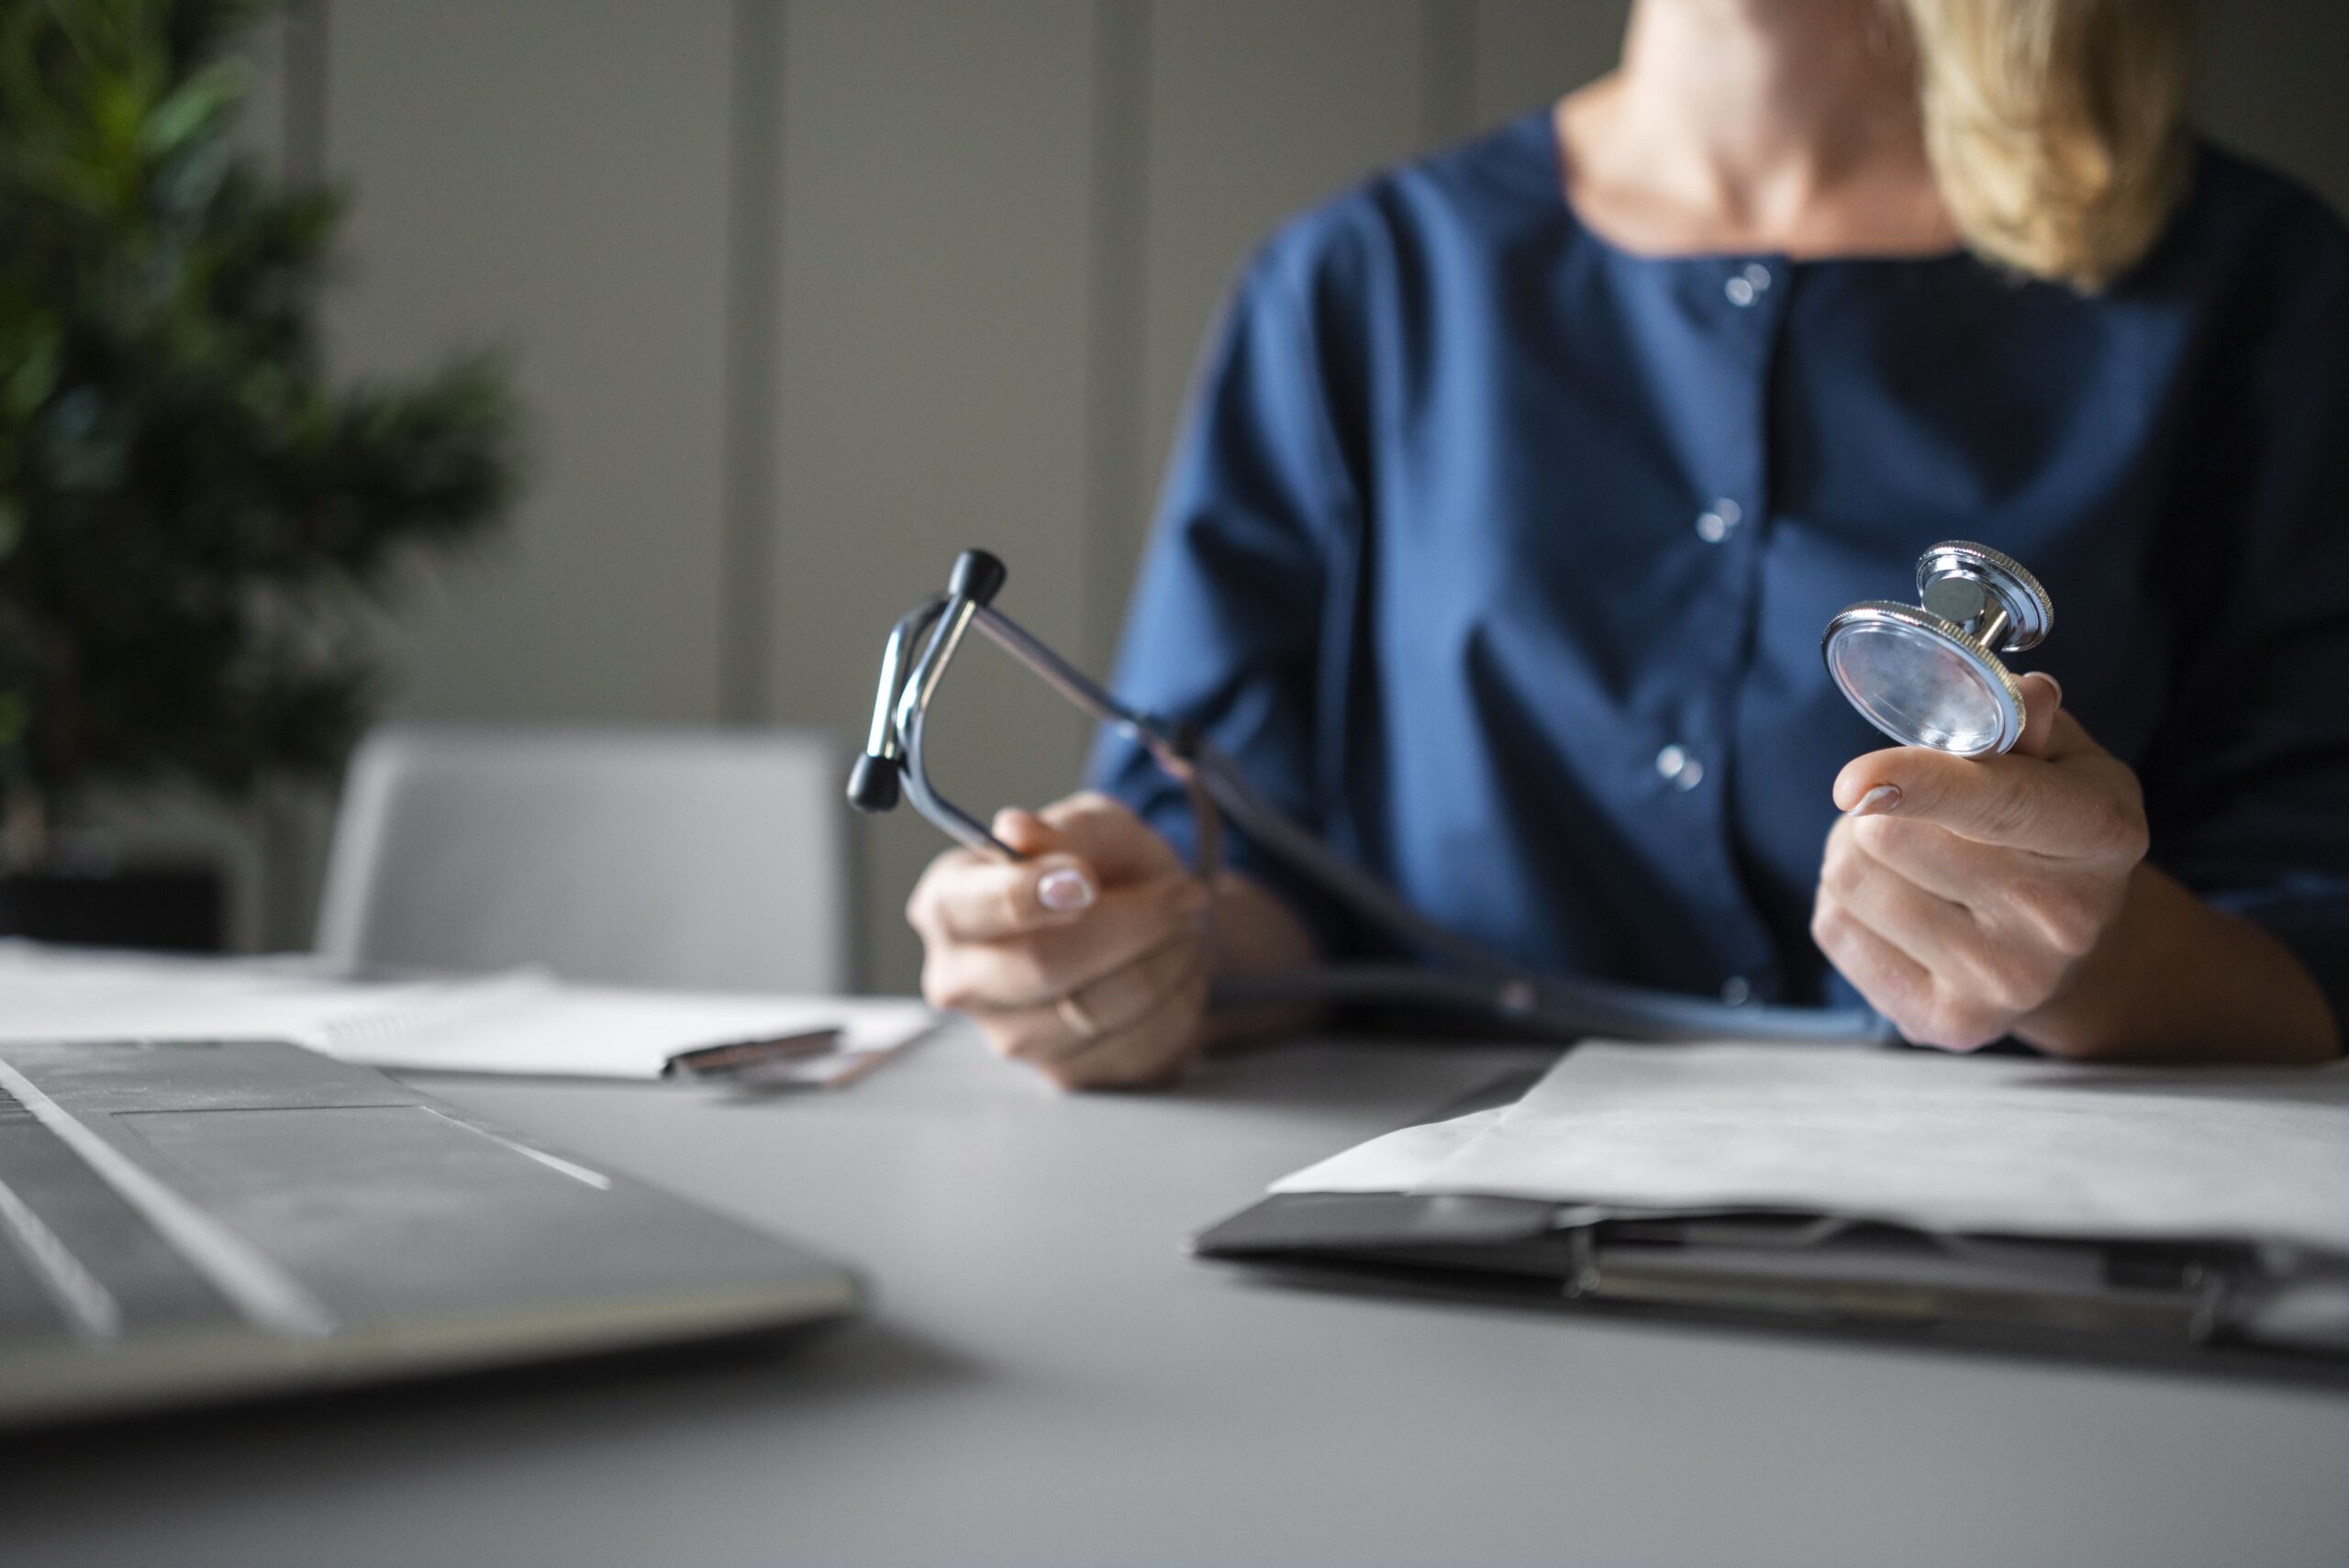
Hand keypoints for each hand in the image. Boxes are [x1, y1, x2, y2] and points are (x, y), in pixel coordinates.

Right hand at [907, 791, 1212, 1089]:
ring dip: (1165, 961)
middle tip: (1184, 896)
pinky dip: (1175, 999)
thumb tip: (1016, 832)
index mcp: (948, 905)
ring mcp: (1008, 1038)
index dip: (1028, 894)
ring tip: (1182, 928)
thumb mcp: (1099, 828)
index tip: (1086, 879)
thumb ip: (1067, 830)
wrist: (1154, 928)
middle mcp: (960, 981)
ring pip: (1100, 1008)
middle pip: (1042, 965)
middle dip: (1133, 925)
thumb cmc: (1110, 871)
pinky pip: (1137, 1044)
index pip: (969, 910)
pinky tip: (1174, 969)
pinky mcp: (1064, 1075)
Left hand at [1811, 674, 2150, 1052]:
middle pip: (1891, 835)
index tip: (1854, 780)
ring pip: (1853, 878)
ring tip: (1905, 856)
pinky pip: (1837, 929)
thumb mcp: (2061, 760)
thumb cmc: (2051, 827)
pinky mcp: (1947, 1023)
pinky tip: (1899, 906)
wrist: (2068, 948)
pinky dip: (1847, 903)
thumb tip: (2022, 696)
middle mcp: (2062, 921)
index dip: (1920, 784)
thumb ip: (2026, 722)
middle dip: (1877, 806)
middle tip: (1905, 807)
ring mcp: (2006, 982)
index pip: (1999, 804)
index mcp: (2100, 836)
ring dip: (1855, 849)